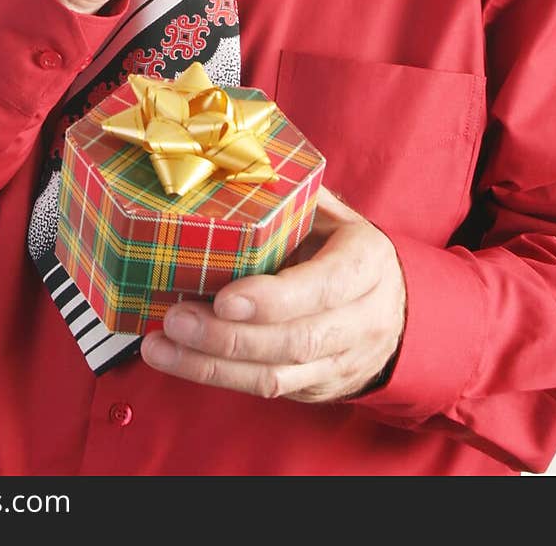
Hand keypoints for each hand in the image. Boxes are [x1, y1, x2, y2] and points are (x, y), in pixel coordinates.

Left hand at [140, 187, 406, 401]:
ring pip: (277, 376)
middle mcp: (362, 320)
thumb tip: (236, 164)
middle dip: (229, 336)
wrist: (394, 308)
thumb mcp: (334, 215)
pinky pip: (267, 390)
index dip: (273, 299)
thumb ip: (295, 198)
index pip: (323, 288)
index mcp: (367, 264)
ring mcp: (342, 361)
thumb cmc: (346, 249)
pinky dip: (218, 377)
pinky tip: (176, 359)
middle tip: (176, 318)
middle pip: (295, 340)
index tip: (224, 297)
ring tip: (161, 345)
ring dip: (212, 365)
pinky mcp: (318, 388)